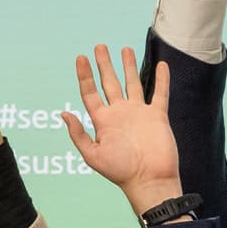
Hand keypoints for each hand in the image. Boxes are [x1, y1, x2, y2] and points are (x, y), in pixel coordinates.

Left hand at [61, 43, 182, 212]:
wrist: (150, 180)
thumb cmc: (121, 172)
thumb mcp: (92, 155)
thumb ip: (79, 134)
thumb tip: (64, 114)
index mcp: (103, 121)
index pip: (90, 93)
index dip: (85, 75)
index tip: (81, 58)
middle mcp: (120, 114)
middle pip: (110, 83)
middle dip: (104, 65)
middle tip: (100, 47)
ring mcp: (139, 114)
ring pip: (133, 84)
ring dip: (129, 67)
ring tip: (125, 49)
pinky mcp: (157, 117)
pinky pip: (160, 94)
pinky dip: (161, 80)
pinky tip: (162, 65)